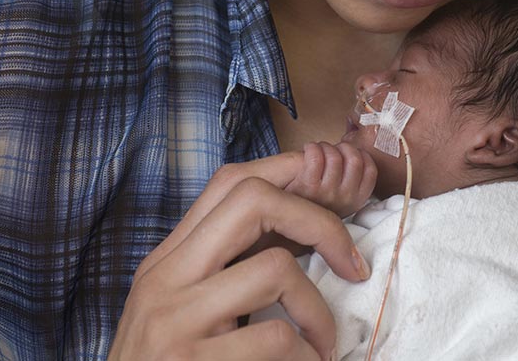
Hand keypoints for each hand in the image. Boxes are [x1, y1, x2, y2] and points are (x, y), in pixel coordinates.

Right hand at [107, 176, 370, 360]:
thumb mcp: (181, 307)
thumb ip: (224, 269)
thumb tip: (299, 231)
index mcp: (168, 258)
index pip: (232, 182)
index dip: (292, 175)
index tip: (335, 201)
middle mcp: (165, 277)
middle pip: (253, 200)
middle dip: (318, 223)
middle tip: (351, 263)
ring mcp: (174, 318)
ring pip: (274, 269)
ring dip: (318, 310)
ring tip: (322, 341)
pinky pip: (276, 337)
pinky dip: (307, 353)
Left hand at [285, 142, 376, 217]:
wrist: (289, 215)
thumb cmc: (315, 199)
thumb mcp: (342, 197)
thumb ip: (353, 178)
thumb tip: (356, 150)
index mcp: (358, 199)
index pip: (370, 169)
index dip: (359, 154)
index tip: (348, 154)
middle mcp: (345, 199)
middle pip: (354, 159)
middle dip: (342, 148)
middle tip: (332, 150)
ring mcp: (327, 194)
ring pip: (334, 156)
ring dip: (324, 147)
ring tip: (318, 151)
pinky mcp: (308, 186)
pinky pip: (316, 156)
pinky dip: (311, 147)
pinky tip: (308, 150)